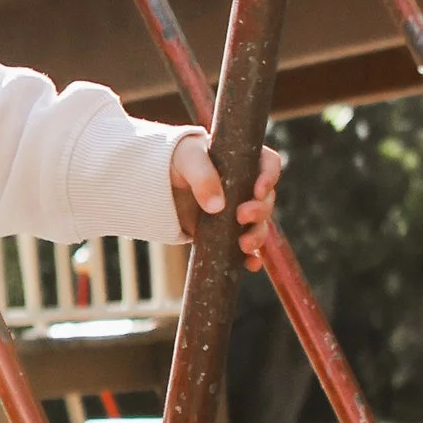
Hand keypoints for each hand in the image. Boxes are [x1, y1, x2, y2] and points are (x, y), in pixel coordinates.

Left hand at [171, 131, 282, 271]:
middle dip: (260, 210)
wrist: (152, 180)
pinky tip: (250, 264)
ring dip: (257, 236)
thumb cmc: (174, 159)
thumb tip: (217, 207)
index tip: (257, 191)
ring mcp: (236, 210)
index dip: (270, 177)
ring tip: (244, 244)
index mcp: (242, 160)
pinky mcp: (225, 231)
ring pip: (259, 224)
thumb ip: (203, 177)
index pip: (269, 164)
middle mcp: (245, 186)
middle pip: (266, 199)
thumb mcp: (187, 159)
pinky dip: (251, 257)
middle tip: (242, 215)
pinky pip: (245, 247)